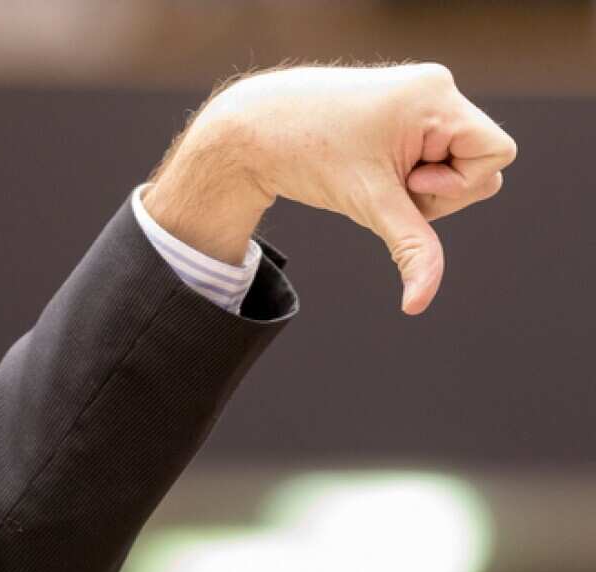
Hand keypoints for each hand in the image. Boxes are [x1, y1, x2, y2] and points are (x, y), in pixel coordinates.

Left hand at [143, 63, 517, 314]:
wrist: (254, 130)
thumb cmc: (307, 155)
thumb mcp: (367, 204)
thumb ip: (410, 248)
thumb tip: (419, 303)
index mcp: (435, 95)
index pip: (497, 155)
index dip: (457, 185)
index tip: (406, 184)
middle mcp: (434, 88)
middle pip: (478, 165)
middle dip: (435, 191)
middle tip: (381, 183)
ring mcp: (419, 97)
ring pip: (454, 165)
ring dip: (418, 187)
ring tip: (372, 174)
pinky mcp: (403, 111)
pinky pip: (430, 156)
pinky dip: (406, 175)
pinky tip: (371, 169)